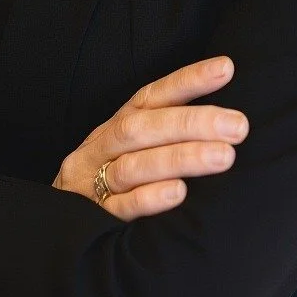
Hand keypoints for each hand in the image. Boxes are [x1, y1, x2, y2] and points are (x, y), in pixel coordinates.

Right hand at [52, 56, 249, 219]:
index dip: (187, 81)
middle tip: (238, 126)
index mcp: (116, 126)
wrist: (58, 228)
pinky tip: (179, 193)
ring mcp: (92, 182)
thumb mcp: (133, 151)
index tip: (226, 68)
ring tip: (224, 156)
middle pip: (143, 128)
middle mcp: (102, 148)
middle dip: (193, 123)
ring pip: (133, 165)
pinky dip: (149, 198)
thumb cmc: (113, 183)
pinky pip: (118, 207)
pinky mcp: (90, 219)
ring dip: (180, 158)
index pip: (152, 97)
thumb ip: (168, 133)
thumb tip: (227, 119)